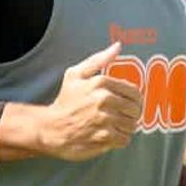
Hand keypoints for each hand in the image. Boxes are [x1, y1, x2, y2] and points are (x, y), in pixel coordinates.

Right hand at [34, 42, 141, 160]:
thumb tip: (118, 46)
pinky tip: (109, 136)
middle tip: (119, 117)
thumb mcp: (75, 75)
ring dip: (125, 127)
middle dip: (130, 114)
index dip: (133, 100)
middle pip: (135, 109)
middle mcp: (104, 99)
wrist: (50, 129)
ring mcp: (105, 119)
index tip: (125, 105)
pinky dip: (120, 139)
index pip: (134, 92)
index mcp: (101, 82)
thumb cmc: (65, 102)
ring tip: (112, 127)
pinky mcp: (104, 137)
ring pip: (132, 124)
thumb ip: (99, 59)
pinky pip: (125, 139)